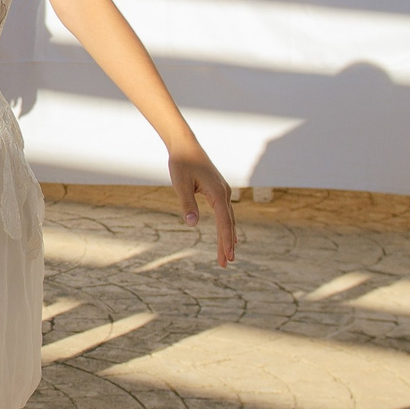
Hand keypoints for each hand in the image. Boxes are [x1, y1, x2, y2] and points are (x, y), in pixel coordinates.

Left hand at [167, 149, 236, 265]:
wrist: (185, 145)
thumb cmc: (181, 163)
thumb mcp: (181, 184)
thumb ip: (187, 204)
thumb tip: (192, 224)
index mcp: (217, 192)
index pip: (224, 222)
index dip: (225, 240)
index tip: (227, 256)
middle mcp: (224, 192)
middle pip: (228, 223)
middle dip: (227, 244)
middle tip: (226, 263)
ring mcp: (223, 191)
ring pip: (228, 219)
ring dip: (228, 237)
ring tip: (228, 256)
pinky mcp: (218, 190)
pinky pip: (226, 213)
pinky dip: (227, 226)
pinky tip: (228, 236)